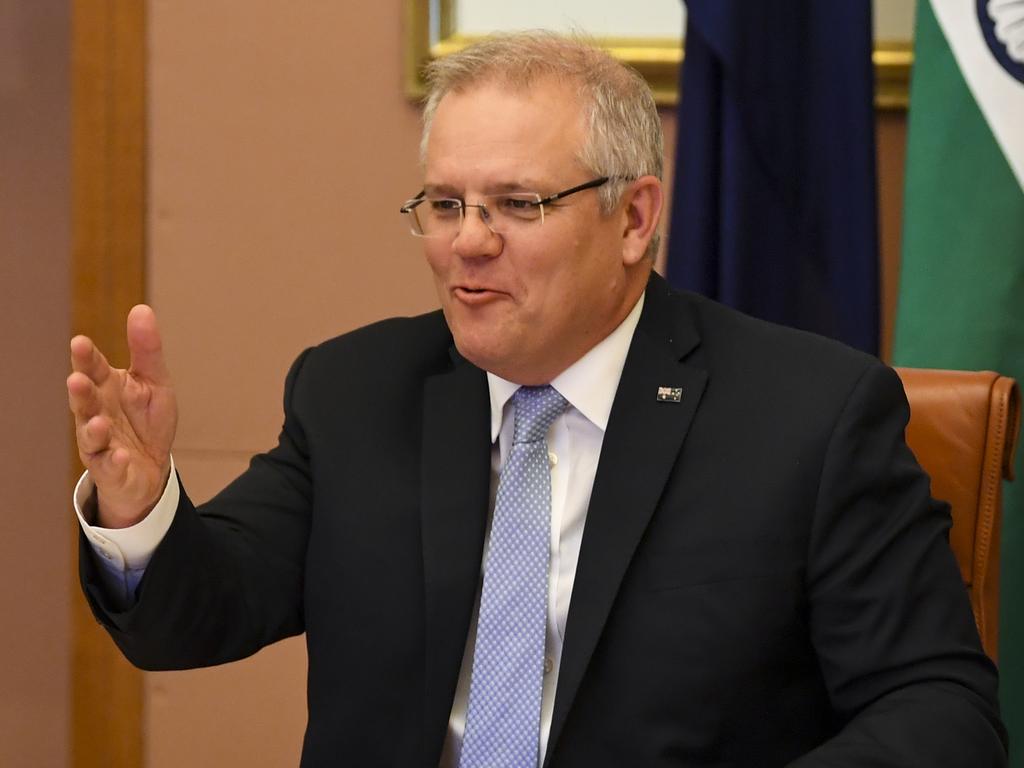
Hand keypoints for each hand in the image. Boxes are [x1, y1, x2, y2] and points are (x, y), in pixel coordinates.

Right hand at [67, 305, 177, 527]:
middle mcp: (96, 413)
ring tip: (99, 422)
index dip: (86, 358)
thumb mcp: (154, 382)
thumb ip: (147, 350)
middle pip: (85, 401)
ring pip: (91, 435)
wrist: (151, 469)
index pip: (94, 369)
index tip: (80, 343)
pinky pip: (110, 467)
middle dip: (81, 391)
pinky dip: (114, 462)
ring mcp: (101, 443)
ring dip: (93, 428)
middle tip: (78, 379)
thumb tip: (141, 308)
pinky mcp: (111, 470)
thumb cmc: (146, 421)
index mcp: (107, 388)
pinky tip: (121, 456)